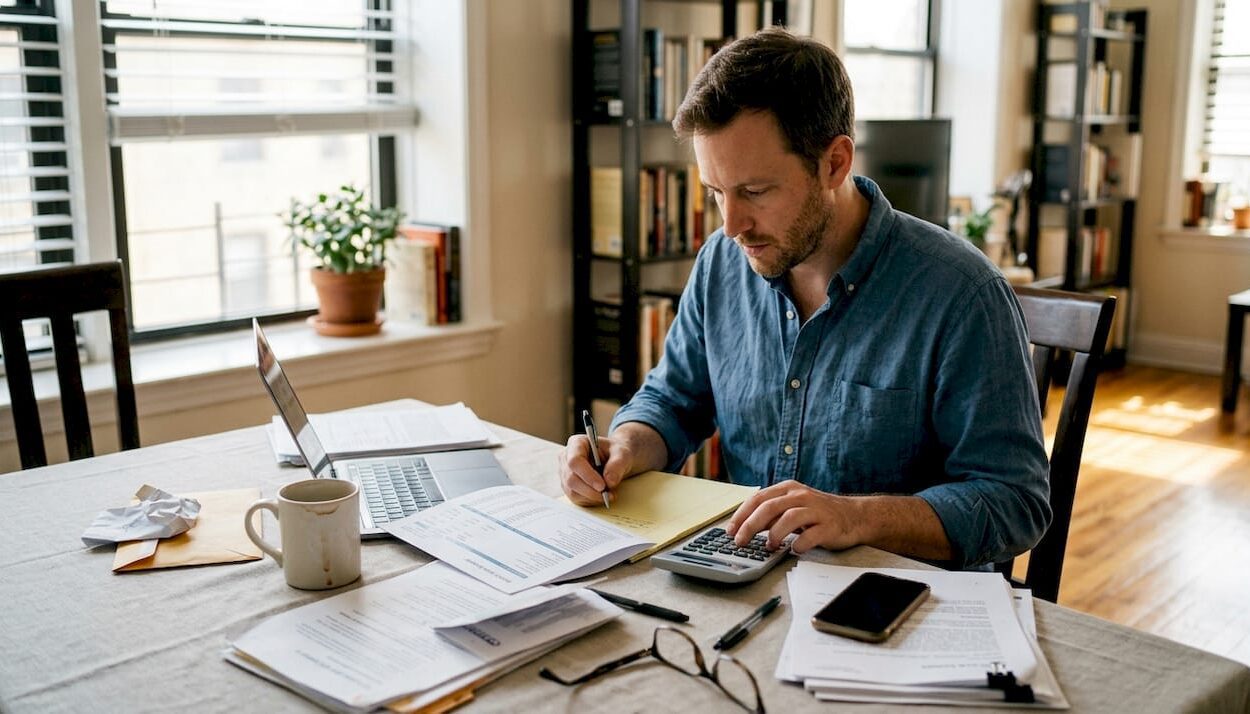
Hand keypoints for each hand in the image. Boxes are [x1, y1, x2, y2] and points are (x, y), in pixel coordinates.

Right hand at [559, 433, 639, 506]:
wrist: (615, 459)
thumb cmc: (616, 452)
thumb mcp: (622, 454)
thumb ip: (617, 464)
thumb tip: (609, 481)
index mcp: (576, 443)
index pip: (575, 461)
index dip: (587, 475)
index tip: (602, 486)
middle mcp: (566, 457)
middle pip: (571, 479)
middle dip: (590, 490)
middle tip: (608, 495)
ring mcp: (565, 473)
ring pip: (572, 491)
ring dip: (591, 497)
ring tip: (609, 495)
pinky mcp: (569, 486)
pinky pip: (576, 498)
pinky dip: (590, 500)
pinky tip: (601, 496)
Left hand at [725, 480, 862, 554]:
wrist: (854, 516)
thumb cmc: (818, 514)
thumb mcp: (792, 508)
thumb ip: (771, 515)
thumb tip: (744, 527)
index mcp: (788, 489)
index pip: (758, 498)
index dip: (741, 515)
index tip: (730, 530)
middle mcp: (800, 496)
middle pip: (769, 507)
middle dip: (750, 525)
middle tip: (740, 541)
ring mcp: (816, 510)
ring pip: (789, 517)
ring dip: (774, 534)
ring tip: (769, 547)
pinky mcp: (829, 525)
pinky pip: (811, 535)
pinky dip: (800, 543)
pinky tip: (794, 550)